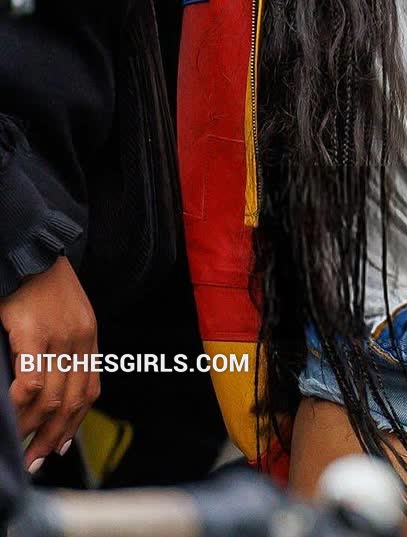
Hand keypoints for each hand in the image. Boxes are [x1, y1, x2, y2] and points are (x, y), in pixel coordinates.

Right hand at [0, 256, 99, 471]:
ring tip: (20, 447)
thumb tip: (49, 390)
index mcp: (89, 335)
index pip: (90, 389)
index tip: (59, 445)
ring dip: (34, 428)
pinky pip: (33, 378)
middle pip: (72, 399)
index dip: (74, 422)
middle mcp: (79, 338)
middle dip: (54, 435)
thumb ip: (63, 348)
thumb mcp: (65, 316)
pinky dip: (23, 403)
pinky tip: (12, 415)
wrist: (30, 250)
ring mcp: (58, 336)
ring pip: (52, 396)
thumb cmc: (42, 285)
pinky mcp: (33, 332)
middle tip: (35, 460)